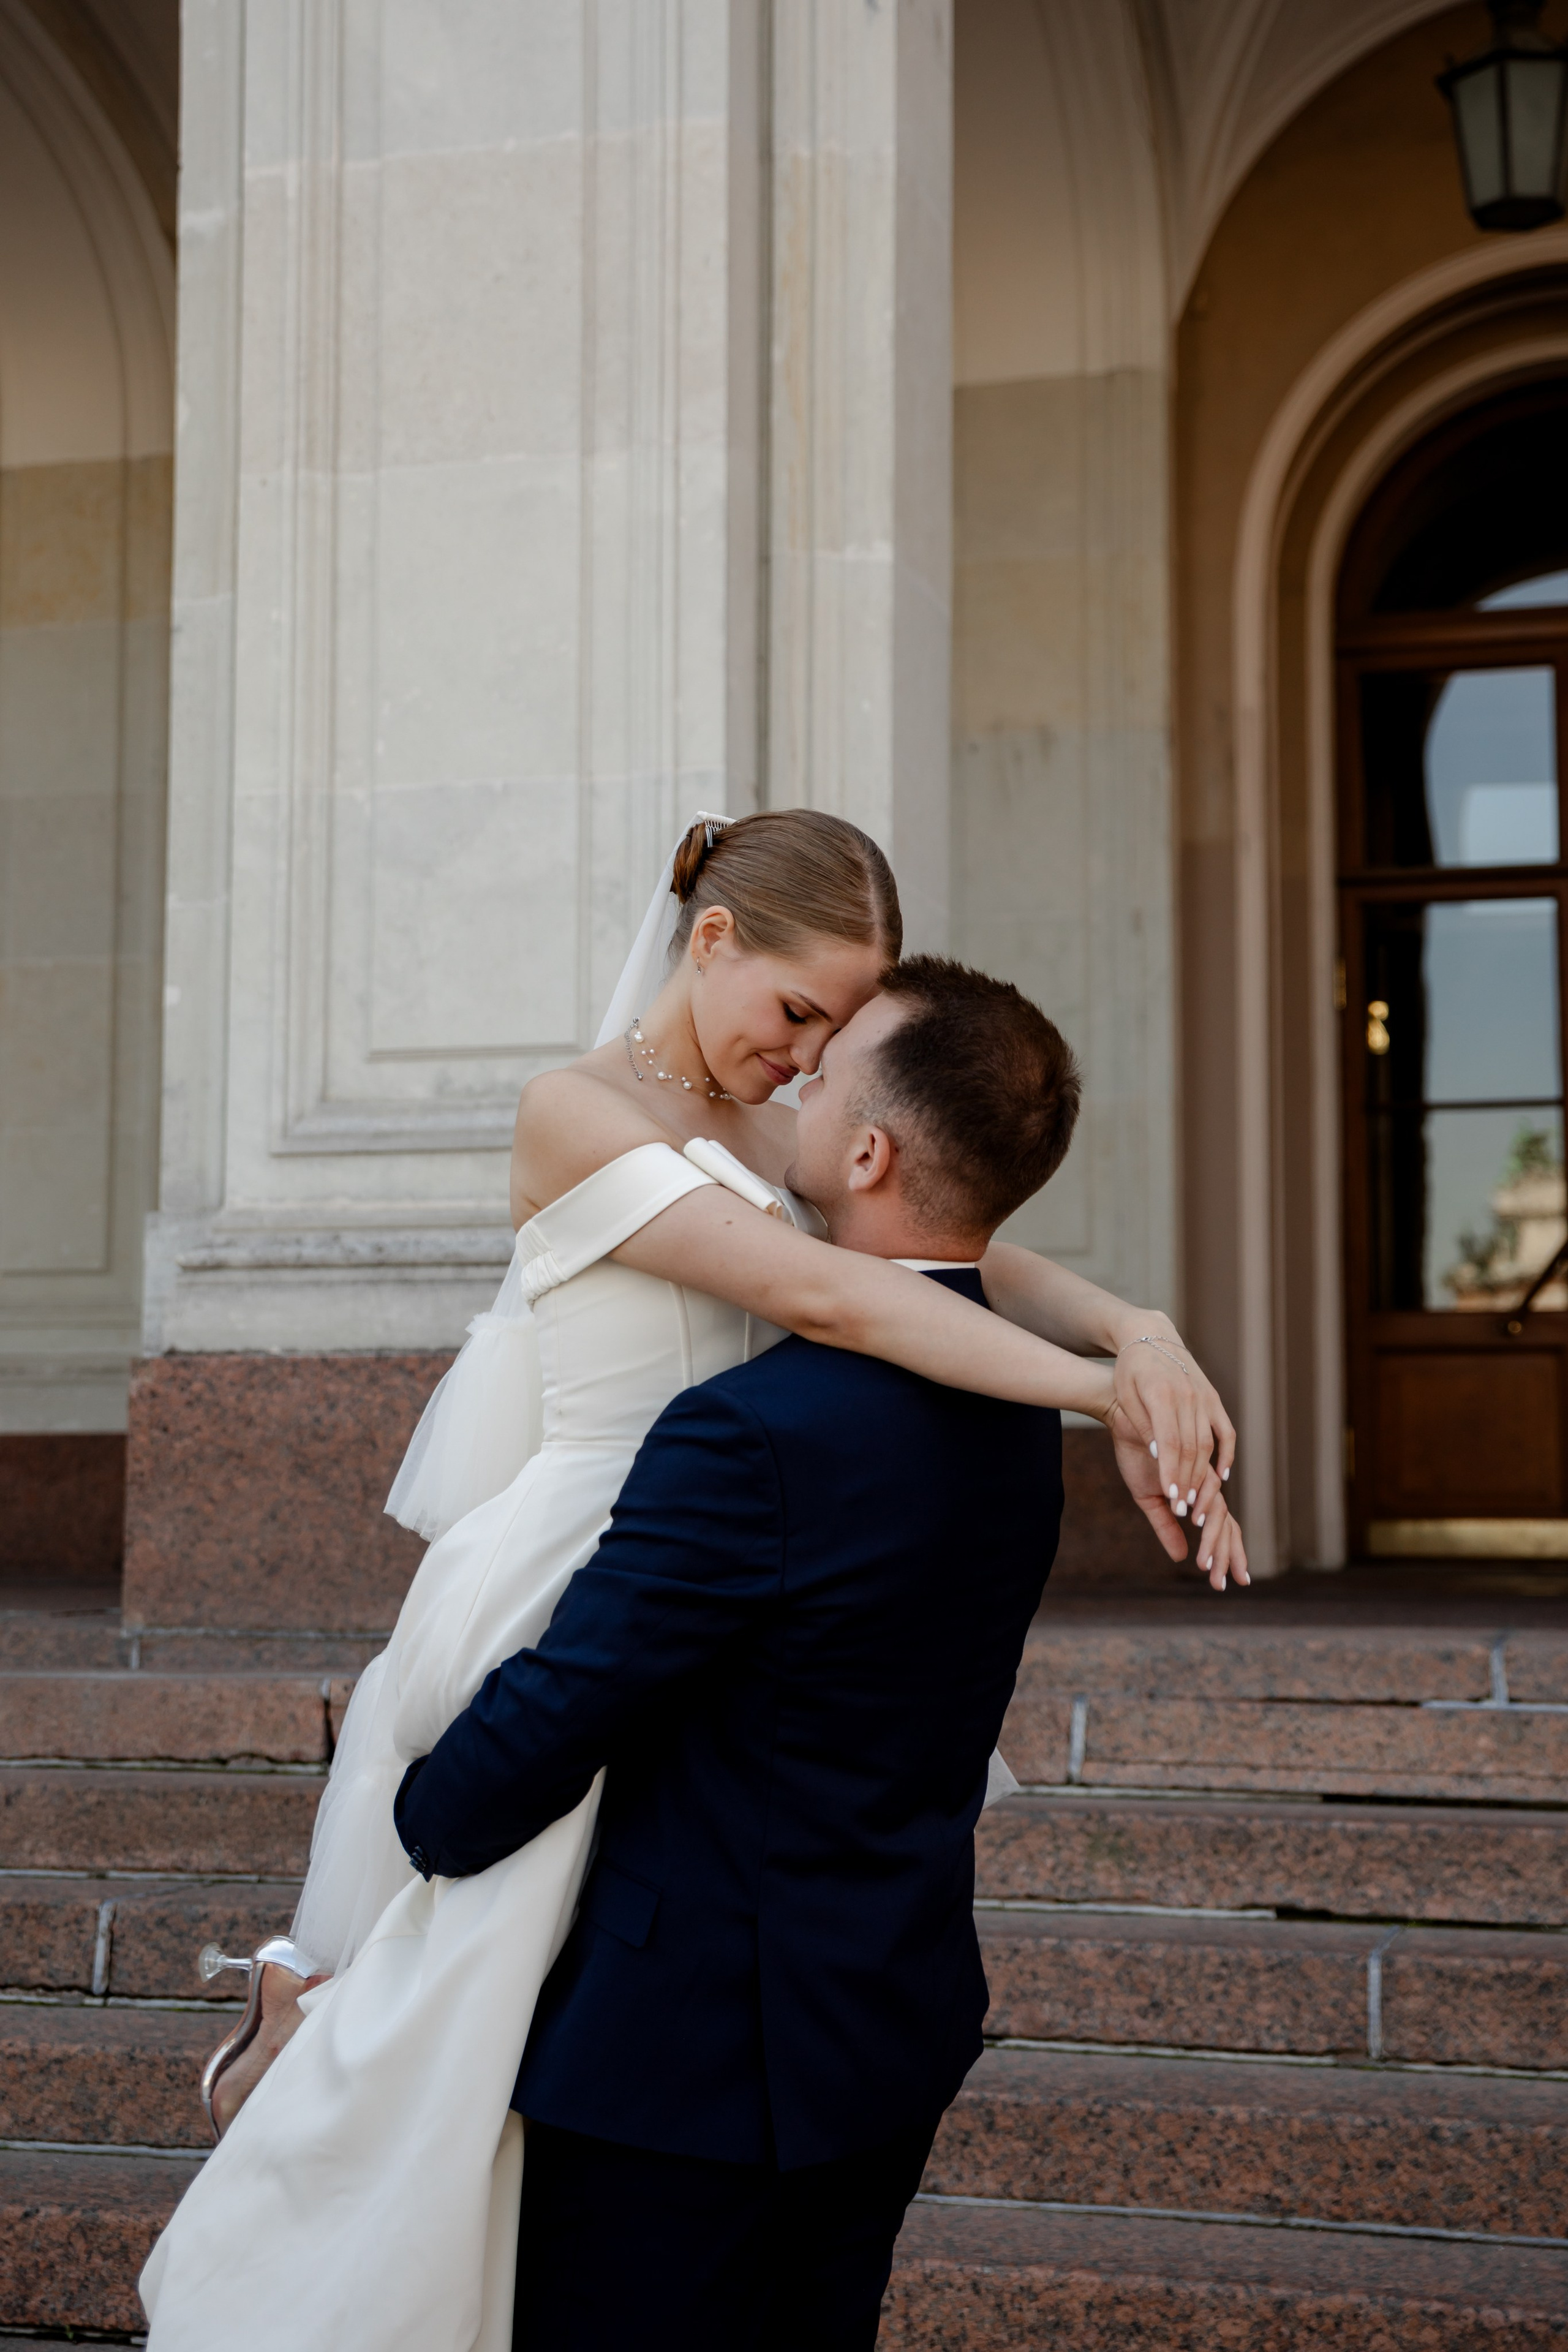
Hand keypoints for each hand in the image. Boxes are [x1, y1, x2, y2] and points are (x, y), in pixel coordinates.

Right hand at [1106, 1393, 1249, 1590]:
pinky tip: (1192, 1523)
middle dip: (1229, 1555)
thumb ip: (1165, 1526)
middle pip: (1228, 1524)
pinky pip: (1202, 1487)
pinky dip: (1199, 1507)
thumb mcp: (1149, 1499)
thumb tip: (1180, 1556)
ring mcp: (1201, 1470)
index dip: (1227, 1554)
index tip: (1223, 1583)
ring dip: (1213, 1539)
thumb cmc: (1138, 1454)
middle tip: (1223, 1584)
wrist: (1124, 1417)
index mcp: (1200, 1493)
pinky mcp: (1191, 1457)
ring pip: (1218, 1511)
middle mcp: (1207, 1482)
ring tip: (1205, 1563)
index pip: (1222, 1528)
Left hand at [1111, 1331, 1235, 1527]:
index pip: (1171, 1442)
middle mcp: (1188, 1396)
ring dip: (1204, 1475)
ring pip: (1209, 1444)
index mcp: (1163, 1395)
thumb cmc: (1130, 1370)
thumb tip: (1160, 1456)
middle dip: (1188, 1482)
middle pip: (1192, 1448)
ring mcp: (1204, 1397)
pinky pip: (1226, 1430)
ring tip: (1196, 1502)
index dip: (1173, 1472)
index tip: (1172, 1499)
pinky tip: (1223, 1476)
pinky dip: (1228, 1454)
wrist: (1151, 1336)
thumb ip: (1143, 1424)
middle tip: (1184, 1511)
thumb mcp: (1127, 1395)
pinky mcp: (1213, 1398)